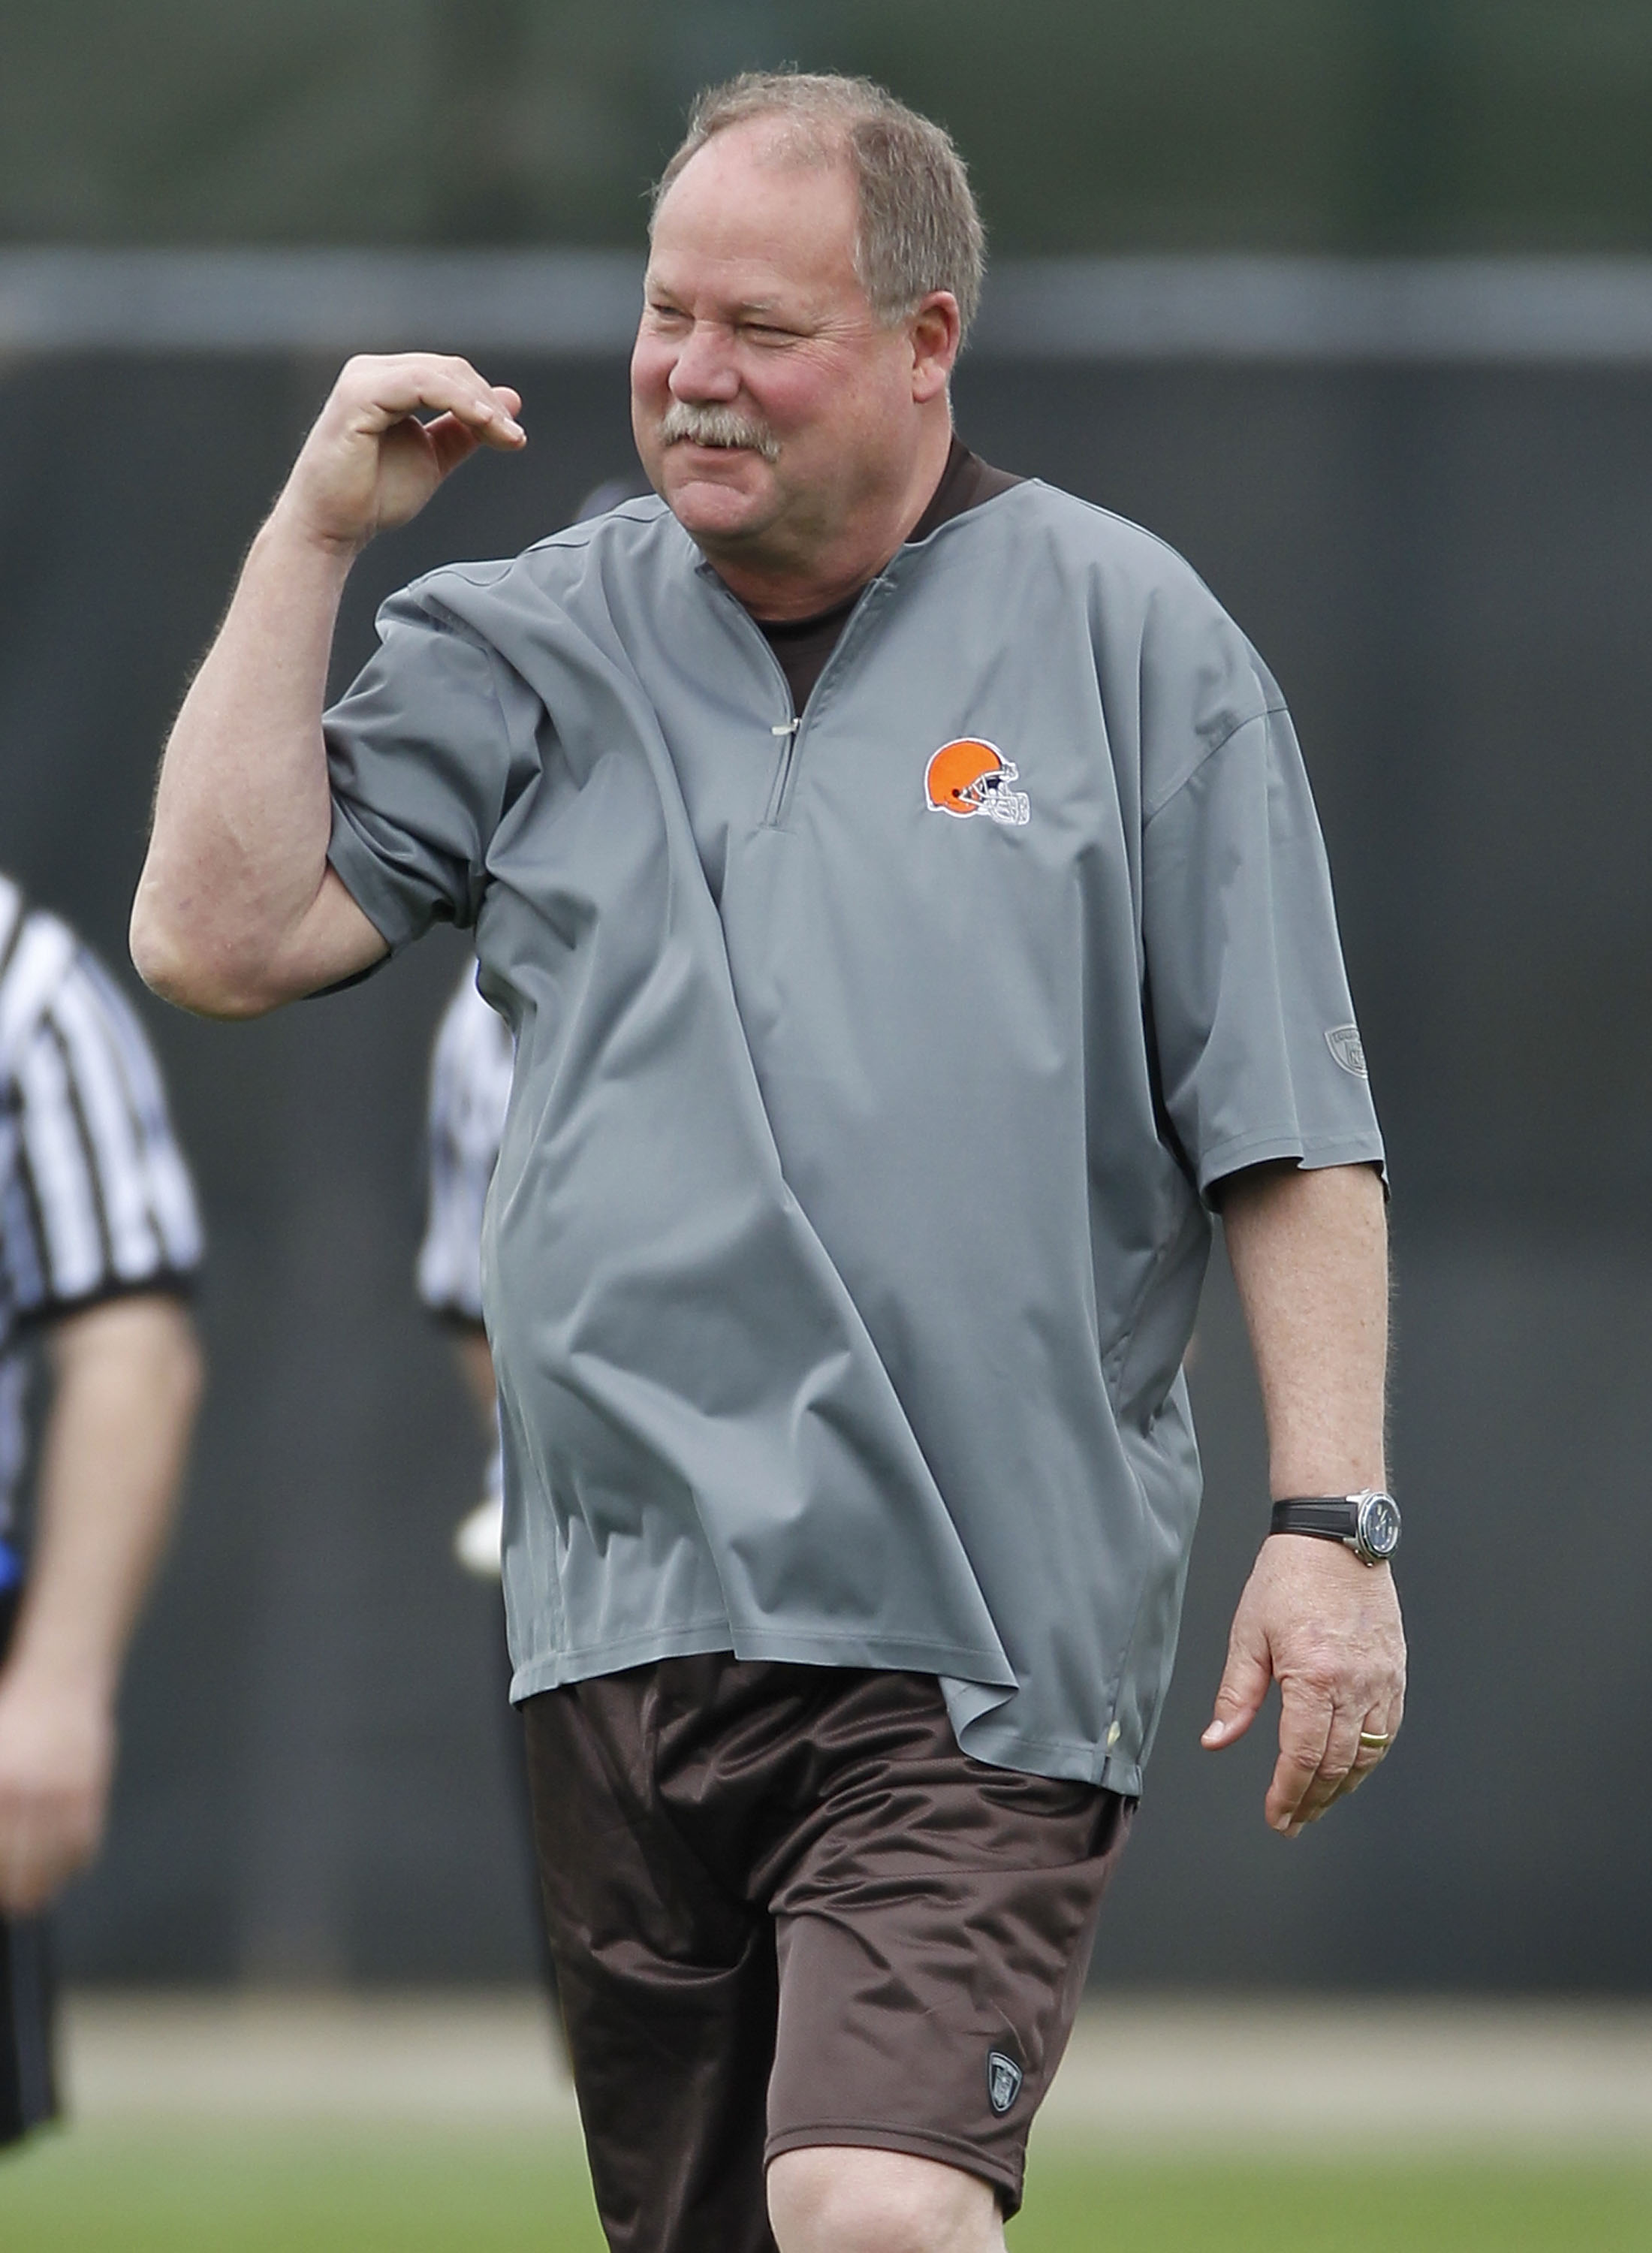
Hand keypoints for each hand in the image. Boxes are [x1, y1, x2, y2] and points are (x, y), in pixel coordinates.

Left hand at [0, 1666, 115, 1913]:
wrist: (61, 1676)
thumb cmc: (14, 1711)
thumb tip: (3, 1835)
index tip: (1, 1892)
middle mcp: (22, 1795)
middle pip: (16, 1869)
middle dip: (15, 1892)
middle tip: (16, 1901)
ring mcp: (58, 1794)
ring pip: (52, 1863)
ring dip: (44, 1885)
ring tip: (38, 1896)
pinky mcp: (89, 1789)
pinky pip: (84, 1842)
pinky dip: (76, 1860)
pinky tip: (69, 1866)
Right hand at [274, 352, 526, 552]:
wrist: (332, 527)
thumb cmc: (371, 496)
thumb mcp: (432, 458)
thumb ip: (464, 430)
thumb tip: (510, 401)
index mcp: (389, 382)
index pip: (451, 376)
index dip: (487, 401)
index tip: (515, 437)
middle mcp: (374, 372)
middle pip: (450, 370)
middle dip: (489, 404)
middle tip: (514, 438)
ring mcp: (364, 380)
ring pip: (439, 374)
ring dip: (479, 404)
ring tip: (504, 435)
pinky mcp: (358, 395)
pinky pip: (419, 385)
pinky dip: (457, 402)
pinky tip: (481, 425)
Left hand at [1201, 1534, 1404, 1835]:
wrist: (1336, 1538)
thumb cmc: (1288, 1578)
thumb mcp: (1248, 1634)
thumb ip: (1236, 1694)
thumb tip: (1216, 1739)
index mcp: (1314, 1675)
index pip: (1302, 1756)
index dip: (1288, 1794)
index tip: (1276, 1817)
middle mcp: (1355, 1683)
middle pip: (1337, 1765)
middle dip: (1312, 1801)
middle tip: (1293, 1822)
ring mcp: (1382, 1679)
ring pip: (1367, 1755)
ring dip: (1342, 1788)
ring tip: (1317, 1805)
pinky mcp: (1395, 1672)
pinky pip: (1388, 1731)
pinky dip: (1370, 1759)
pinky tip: (1352, 1770)